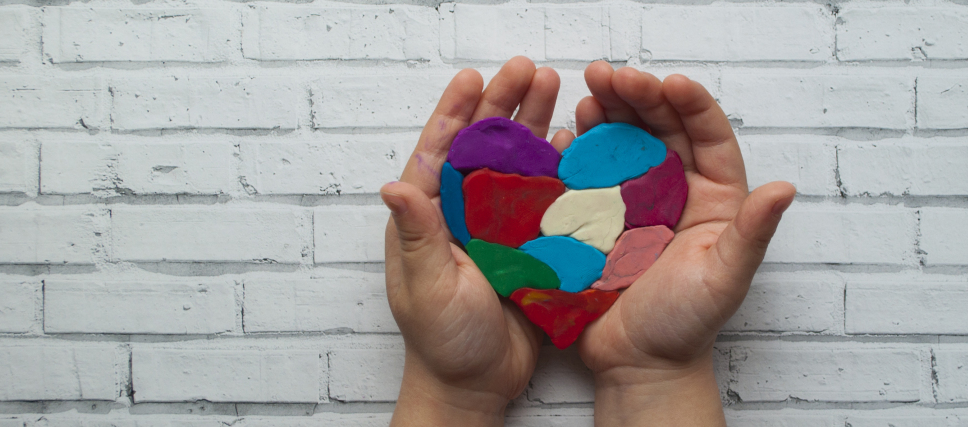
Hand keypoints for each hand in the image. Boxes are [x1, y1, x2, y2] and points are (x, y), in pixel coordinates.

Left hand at [381, 57, 572, 425]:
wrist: (475, 385)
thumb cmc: (441, 340)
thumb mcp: (426, 285)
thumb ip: (417, 234)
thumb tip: (393, 185)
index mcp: (429, 217)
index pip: (441, 151)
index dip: (456, 111)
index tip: (473, 76)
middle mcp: (463, 214)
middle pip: (484, 146)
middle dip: (505, 104)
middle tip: (529, 68)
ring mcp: (497, 227)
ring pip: (517, 164)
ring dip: (534, 126)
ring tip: (556, 89)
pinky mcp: (528, 246)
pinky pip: (545, 198)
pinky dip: (559, 168)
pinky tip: (574, 142)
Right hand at [573, 62, 796, 425]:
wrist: (637, 364)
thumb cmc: (687, 326)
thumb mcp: (725, 278)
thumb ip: (751, 232)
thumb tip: (783, 188)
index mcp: (713, 197)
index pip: (707, 135)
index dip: (689, 103)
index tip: (667, 83)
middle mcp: (675, 190)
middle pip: (659, 127)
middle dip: (636, 95)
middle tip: (608, 75)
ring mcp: (633, 199)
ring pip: (623, 141)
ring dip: (606, 112)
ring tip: (587, 93)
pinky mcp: (598, 215)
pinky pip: (588, 171)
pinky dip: (576, 147)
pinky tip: (565, 132)